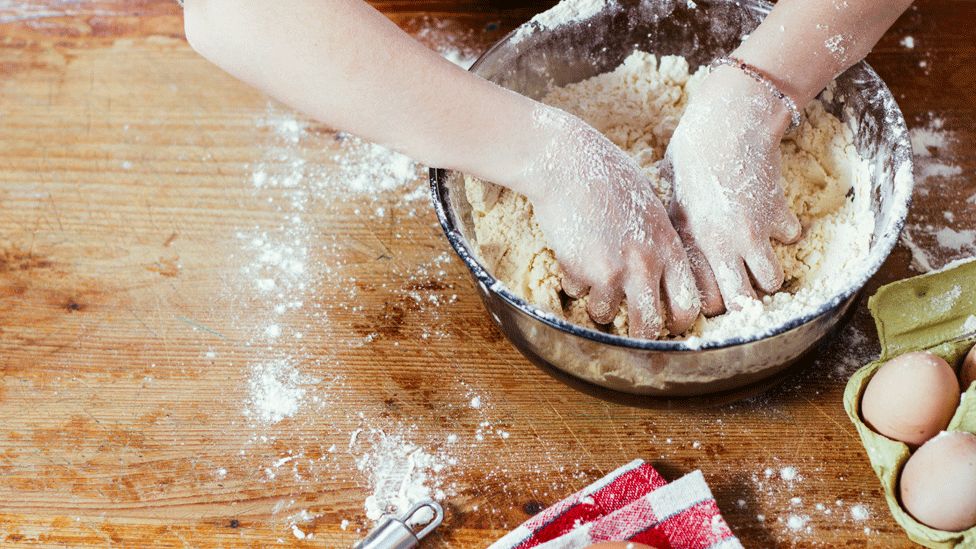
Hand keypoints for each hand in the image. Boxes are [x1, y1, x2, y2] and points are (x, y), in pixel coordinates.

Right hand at [517, 107, 699, 338]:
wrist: (567, 162)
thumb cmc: (608, 177)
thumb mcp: (649, 207)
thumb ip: (659, 241)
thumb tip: (662, 274)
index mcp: (668, 247)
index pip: (688, 304)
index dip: (677, 321)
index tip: (665, 321)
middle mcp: (645, 264)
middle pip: (648, 326)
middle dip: (638, 334)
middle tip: (628, 328)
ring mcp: (612, 269)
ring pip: (604, 314)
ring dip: (596, 303)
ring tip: (592, 279)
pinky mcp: (579, 269)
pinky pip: (575, 292)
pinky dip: (571, 279)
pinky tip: (572, 250)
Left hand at [663, 66, 801, 315]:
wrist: (730, 122)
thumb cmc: (691, 152)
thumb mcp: (672, 192)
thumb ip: (677, 225)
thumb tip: (668, 243)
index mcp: (692, 241)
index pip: (705, 299)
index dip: (710, 303)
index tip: (711, 294)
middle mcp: (724, 244)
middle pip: (741, 302)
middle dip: (742, 303)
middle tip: (738, 290)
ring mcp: (755, 232)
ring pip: (772, 281)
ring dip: (767, 274)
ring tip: (756, 260)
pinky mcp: (780, 214)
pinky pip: (792, 238)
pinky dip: (787, 234)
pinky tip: (774, 221)